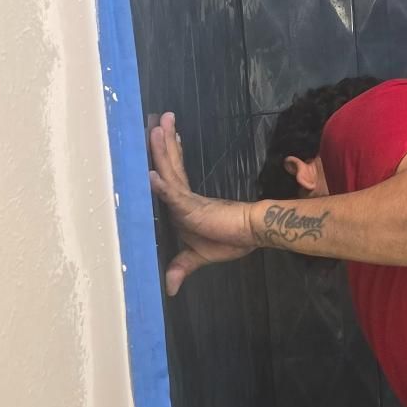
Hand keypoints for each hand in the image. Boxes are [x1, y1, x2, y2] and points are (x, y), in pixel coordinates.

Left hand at [147, 111, 255, 295]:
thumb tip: (169, 289)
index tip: (163, 134)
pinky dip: (161, 186)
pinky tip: (151, 174)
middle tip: (160, 118)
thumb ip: (181, 266)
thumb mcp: (197, 256)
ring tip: (160, 126)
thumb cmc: (230, 240)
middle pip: (169, 165)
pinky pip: (174, 196)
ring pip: (169, 172)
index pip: (171, 175)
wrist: (254, 233)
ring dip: (163, 150)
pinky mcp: (193, 208)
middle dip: (163, 143)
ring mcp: (188, 201)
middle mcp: (184, 197)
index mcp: (184, 204)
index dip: (166, 155)